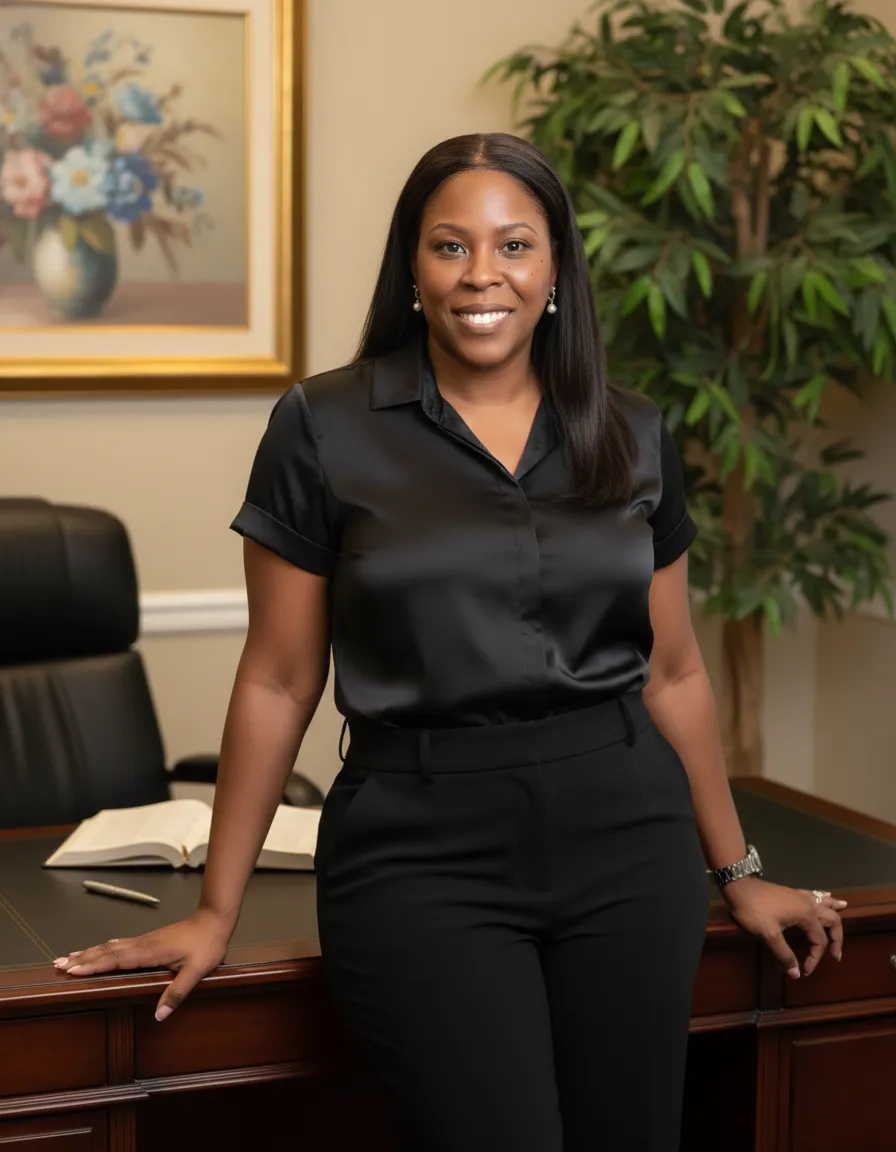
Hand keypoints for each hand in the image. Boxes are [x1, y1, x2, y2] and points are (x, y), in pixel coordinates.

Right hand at [53, 907, 231, 1020]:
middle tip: (58, 963)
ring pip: (112, 946)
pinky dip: (106, 948)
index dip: (94, 965)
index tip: (73, 969)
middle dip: (83, 958)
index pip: (116, 960)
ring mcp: (145, 941)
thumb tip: (159, 1016)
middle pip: (107, 952)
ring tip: (70, 957)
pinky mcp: (149, 940)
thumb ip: (177, 993)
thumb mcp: (196, 971)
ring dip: (90, 952)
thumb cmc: (207, 944)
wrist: (215, 919)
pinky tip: (101, 948)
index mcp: (150, 952)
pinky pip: (121, 944)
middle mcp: (142, 944)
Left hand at [721, 877, 846, 978]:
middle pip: (833, 920)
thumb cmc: (754, 910)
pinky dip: (824, 899)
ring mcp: (801, 896)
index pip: (820, 941)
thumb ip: (784, 955)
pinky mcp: (793, 892)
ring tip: (845, 912)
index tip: (805, 971)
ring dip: (835, 913)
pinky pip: (815, 896)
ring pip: (826, 904)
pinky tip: (826, 897)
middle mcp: (809, 904)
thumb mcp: (768, 935)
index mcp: (807, 915)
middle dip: (837, 938)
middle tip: (836, 955)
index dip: (815, 958)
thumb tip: (796, 974)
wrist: (739, 885)